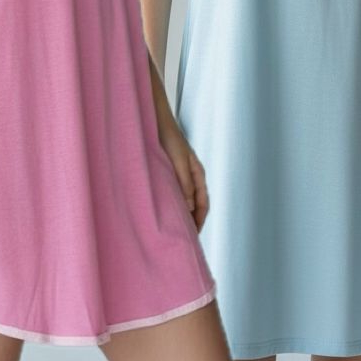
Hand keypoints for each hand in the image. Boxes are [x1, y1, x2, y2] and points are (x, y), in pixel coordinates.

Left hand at [158, 117, 209, 231]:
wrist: (157, 121)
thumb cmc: (169, 138)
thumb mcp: (178, 162)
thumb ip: (185, 184)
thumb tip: (190, 208)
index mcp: (198, 174)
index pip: (203, 204)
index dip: (199, 221)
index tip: (193, 238)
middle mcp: (191, 176)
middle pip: (196, 204)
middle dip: (192, 222)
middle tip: (184, 239)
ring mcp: (181, 174)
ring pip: (185, 200)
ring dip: (182, 214)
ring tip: (174, 230)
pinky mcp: (170, 172)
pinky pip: (175, 193)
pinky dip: (173, 205)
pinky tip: (163, 211)